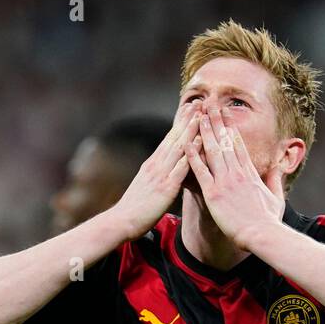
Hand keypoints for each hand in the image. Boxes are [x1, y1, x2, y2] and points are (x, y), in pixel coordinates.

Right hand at [111, 103, 200, 240]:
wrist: (122, 221)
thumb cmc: (134, 209)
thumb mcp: (145, 186)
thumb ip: (156, 175)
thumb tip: (164, 169)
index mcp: (152, 164)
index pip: (169, 139)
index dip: (180, 123)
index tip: (190, 108)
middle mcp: (156, 164)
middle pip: (175, 137)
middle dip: (188, 119)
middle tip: (200, 102)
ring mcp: (161, 174)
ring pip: (179, 147)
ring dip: (191, 130)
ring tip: (202, 114)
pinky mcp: (166, 187)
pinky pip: (181, 168)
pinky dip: (190, 153)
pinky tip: (199, 142)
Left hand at [185, 106, 284, 250]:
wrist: (262, 234)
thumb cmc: (269, 220)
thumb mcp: (277, 197)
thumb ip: (275, 180)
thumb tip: (277, 167)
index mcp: (250, 173)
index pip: (238, 145)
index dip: (230, 127)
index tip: (225, 114)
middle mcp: (237, 173)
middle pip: (225, 141)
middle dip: (216, 121)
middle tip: (209, 104)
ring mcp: (225, 182)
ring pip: (213, 151)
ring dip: (204, 131)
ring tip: (197, 115)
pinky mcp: (214, 194)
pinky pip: (201, 172)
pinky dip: (193, 157)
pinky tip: (186, 143)